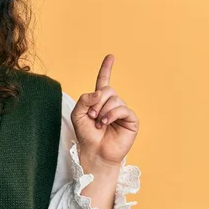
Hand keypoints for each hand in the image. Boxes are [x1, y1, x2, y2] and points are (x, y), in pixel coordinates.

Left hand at [70, 54, 139, 168]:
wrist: (94, 152)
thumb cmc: (86, 135)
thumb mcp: (78, 114)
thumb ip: (84, 99)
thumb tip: (100, 92)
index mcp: (99, 100)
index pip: (104, 81)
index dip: (107, 68)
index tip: (110, 56)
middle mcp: (112, 103)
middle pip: (108, 90)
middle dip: (96, 102)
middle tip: (91, 116)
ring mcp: (122, 111)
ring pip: (114, 99)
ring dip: (102, 111)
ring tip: (98, 123)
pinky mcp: (131, 119)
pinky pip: (122, 109)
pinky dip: (111, 115)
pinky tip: (105, 123)